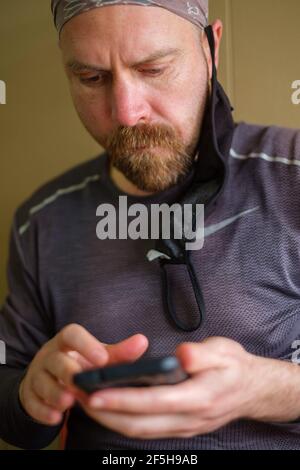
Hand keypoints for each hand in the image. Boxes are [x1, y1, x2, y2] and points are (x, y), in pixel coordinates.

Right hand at [19, 324, 147, 425]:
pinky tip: (56, 418)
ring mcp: (37, 375)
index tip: (102, 358)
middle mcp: (49, 355)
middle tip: (81, 384)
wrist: (49, 378)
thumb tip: (142, 341)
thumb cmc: (80, 364)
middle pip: (55, 360)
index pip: (71, 334)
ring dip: (55, 393)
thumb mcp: (98, 357)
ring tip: (69, 402)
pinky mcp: (30, 395)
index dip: (85, 344)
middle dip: (67, 372)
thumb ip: (119, 353)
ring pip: (42, 382)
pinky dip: (44, 411)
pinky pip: (33, 403)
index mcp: (67, 342)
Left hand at [79, 337, 262, 438]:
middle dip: (105, 413)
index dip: (122, 399)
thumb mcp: (224, 351)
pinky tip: (108, 407)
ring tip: (85, 401)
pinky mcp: (179, 427)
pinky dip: (123, 420)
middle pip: (139, 424)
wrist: (252, 390)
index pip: (153, 402)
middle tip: (78, 396)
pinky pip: (146, 429)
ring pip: (139, 431)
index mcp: (198, 398)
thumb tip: (182, 355)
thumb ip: (202, 354)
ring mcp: (183, 427)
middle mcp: (188, 419)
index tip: (95, 392)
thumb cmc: (235, 366)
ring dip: (109, 419)